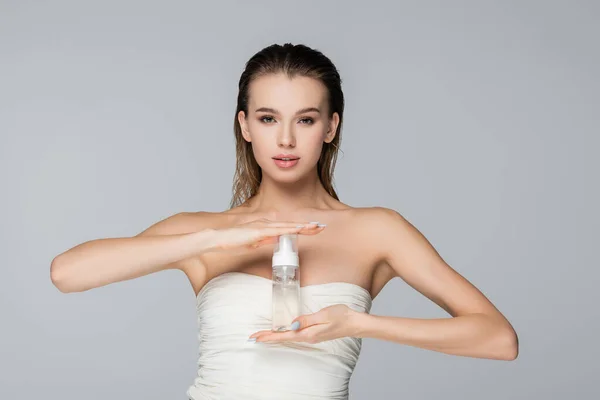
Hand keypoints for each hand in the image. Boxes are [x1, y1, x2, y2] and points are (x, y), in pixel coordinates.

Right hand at [208, 218, 324, 252]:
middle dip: (307, 226)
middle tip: (322, 227)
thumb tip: (278, 241)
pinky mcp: (258, 231)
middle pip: (291, 225)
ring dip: (302, 227)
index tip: (315, 229)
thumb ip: (265, 240)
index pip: (288, 228)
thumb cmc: (232, 241)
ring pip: (287, 226)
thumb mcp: (253, 242)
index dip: (302, 228)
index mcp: (266, 228)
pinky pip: (277, 231)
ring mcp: (262, 227)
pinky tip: (298, 230)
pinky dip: (289, 230)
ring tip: (316, 227)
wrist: (216, 238)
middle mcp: (266, 224)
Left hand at [249, 304, 360, 343]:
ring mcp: (311, 336)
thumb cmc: (341, 316)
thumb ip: (307, 319)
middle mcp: (308, 337)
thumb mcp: (324, 315)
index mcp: (308, 333)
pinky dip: (284, 334)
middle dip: (268, 337)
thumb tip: (292, 324)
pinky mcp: (313, 333)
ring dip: (274, 336)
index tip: (257, 337)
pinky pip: (294, 335)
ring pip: (288, 337)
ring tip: (262, 335)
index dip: (270, 336)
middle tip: (253, 337)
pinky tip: (281, 333)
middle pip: (284, 338)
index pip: (284, 335)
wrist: (354, 322)